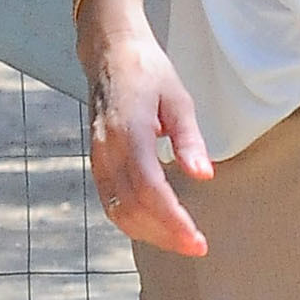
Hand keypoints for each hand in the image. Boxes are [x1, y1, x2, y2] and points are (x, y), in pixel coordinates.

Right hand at [78, 0, 211, 257]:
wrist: (110, 53)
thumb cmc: (149, 73)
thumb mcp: (179, 99)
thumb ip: (189, 139)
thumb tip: (203, 176)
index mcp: (130, 131)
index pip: (149, 189)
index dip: (172, 220)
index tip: (197, 240)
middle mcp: (108, 149)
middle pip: (133, 208)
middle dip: (165, 234)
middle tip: (196, 247)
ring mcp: (97, 157)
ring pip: (118, 210)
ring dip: (149, 233)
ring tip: (179, 241)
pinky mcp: (96, 162)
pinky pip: (110, 202)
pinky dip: (132, 221)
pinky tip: (155, 227)